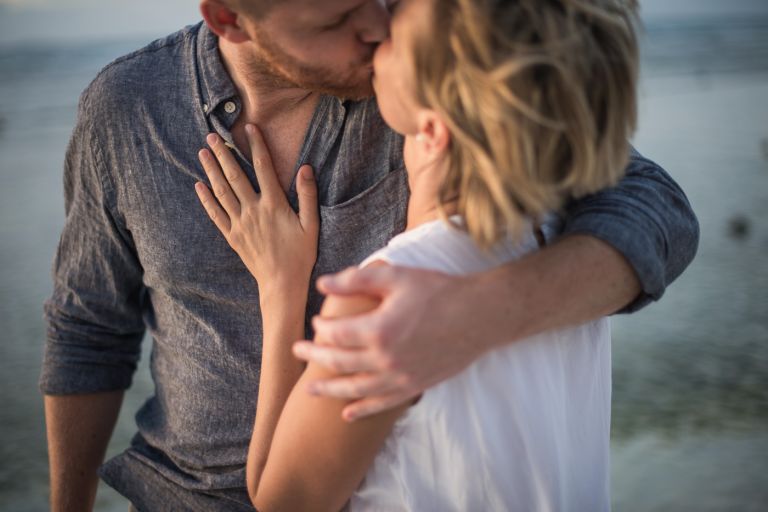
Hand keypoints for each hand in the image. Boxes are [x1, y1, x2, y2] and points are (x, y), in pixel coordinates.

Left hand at [195, 125, 318, 295]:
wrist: (282, 283)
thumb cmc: (300, 254)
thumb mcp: (311, 224)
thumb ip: (308, 195)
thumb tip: (305, 167)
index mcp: (274, 205)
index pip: (264, 167)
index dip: (256, 145)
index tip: (249, 127)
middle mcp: (253, 210)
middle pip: (235, 176)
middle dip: (223, 154)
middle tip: (212, 135)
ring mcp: (240, 223)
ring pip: (222, 191)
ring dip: (211, 170)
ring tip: (202, 152)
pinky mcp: (232, 236)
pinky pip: (216, 214)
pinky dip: (206, 199)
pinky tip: (198, 186)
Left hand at [292, 264, 486, 420]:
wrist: (479, 316)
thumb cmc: (438, 292)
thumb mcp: (396, 278)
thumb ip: (356, 280)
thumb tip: (322, 283)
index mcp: (378, 329)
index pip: (336, 333)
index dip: (321, 328)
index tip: (316, 322)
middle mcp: (385, 358)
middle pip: (339, 362)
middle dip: (315, 357)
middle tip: (298, 353)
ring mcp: (400, 377)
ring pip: (355, 388)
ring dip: (330, 390)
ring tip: (310, 389)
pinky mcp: (414, 386)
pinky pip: (382, 403)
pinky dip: (363, 410)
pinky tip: (347, 414)